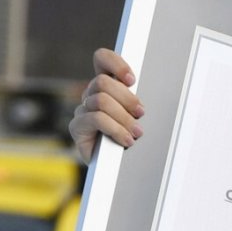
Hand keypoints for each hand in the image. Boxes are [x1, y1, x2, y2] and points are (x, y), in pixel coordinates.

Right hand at [68, 48, 143, 163]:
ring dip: (123, 117)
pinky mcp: (77, 128)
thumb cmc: (131, 139)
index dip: (115, 63)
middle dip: (126, 98)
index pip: (101, 60)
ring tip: (136, 133)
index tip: (132, 79)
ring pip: (100, 100)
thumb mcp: (138, 117)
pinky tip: (126, 140)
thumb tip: (154, 97)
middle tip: (141, 113)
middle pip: (102, 82)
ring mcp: (82, 111)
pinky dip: (115, 129)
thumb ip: (138, 103)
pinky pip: (96, 119)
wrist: (116, 170)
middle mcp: (91, 95)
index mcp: (106, 87)